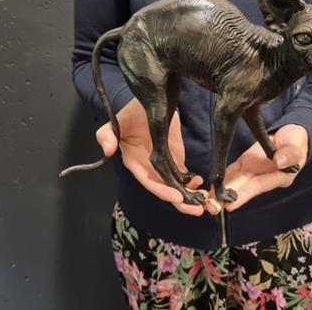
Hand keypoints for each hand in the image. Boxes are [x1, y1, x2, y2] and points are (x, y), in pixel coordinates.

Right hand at [96, 98, 207, 215]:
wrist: (150, 102)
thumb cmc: (131, 113)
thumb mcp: (117, 121)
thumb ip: (107, 135)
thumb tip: (107, 150)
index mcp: (135, 162)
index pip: (149, 181)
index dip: (162, 191)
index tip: (177, 197)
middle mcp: (149, 168)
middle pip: (165, 189)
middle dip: (180, 202)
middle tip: (197, 209)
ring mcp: (163, 165)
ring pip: (176, 186)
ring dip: (189, 196)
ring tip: (204, 200)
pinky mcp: (174, 160)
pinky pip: (183, 176)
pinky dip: (192, 183)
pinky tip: (199, 183)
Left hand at [205, 124, 308, 213]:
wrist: (293, 134)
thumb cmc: (297, 140)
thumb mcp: (296, 144)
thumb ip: (290, 153)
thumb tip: (279, 161)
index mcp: (279, 177)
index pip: (259, 186)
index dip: (245, 194)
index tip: (231, 203)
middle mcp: (264, 178)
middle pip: (245, 189)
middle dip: (228, 199)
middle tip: (212, 207)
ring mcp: (254, 172)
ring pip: (236, 183)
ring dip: (222, 192)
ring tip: (207, 201)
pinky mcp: (247, 163)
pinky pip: (233, 172)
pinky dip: (222, 179)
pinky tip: (211, 186)